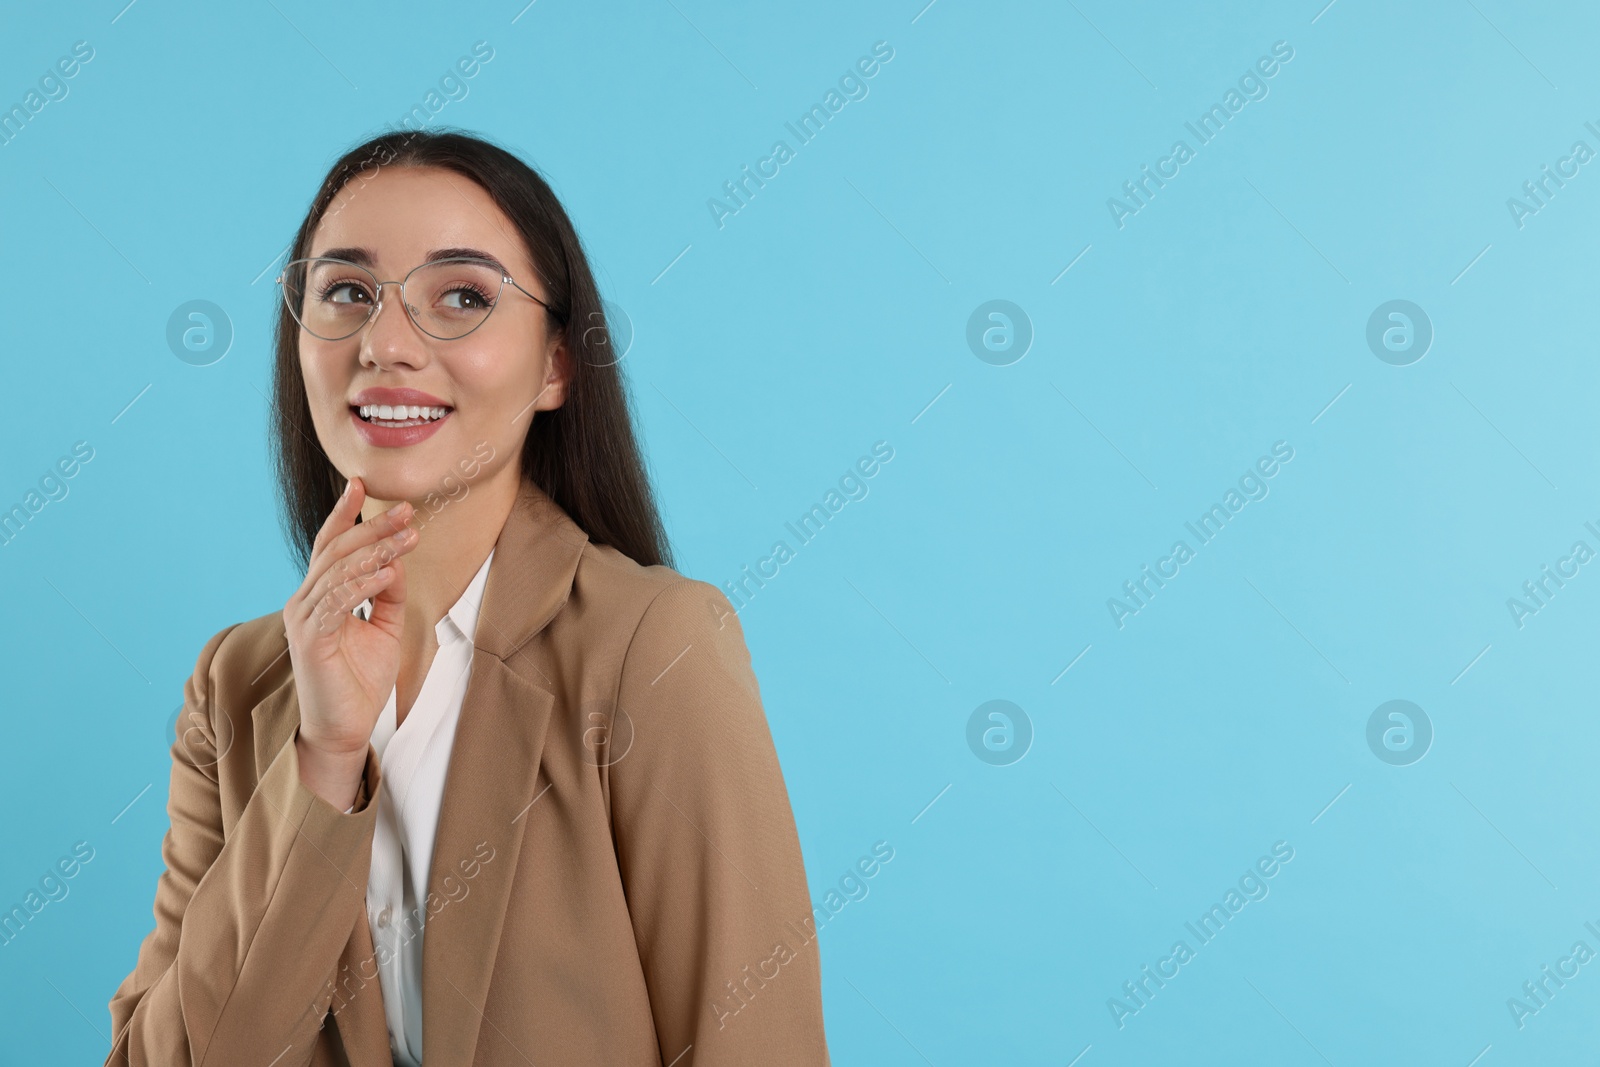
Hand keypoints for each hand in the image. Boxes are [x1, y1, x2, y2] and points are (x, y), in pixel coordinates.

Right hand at [283, 476, 418, 799]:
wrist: (344, 728)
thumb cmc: (359, 680)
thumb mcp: (384, 627)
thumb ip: (387, 593)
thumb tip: (397, 560)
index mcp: (320, 595)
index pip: (330, 545)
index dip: (345, 514)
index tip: (363, 485)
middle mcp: (305, 600)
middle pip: (338, 551)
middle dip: (373, 527)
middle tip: (407, 510)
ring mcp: (304, 618)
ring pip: (338, 571)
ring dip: (376, 551)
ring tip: (409, 537)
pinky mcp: (310, 639)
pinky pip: (337, 602)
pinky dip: (363, 584)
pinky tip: (387, 573)